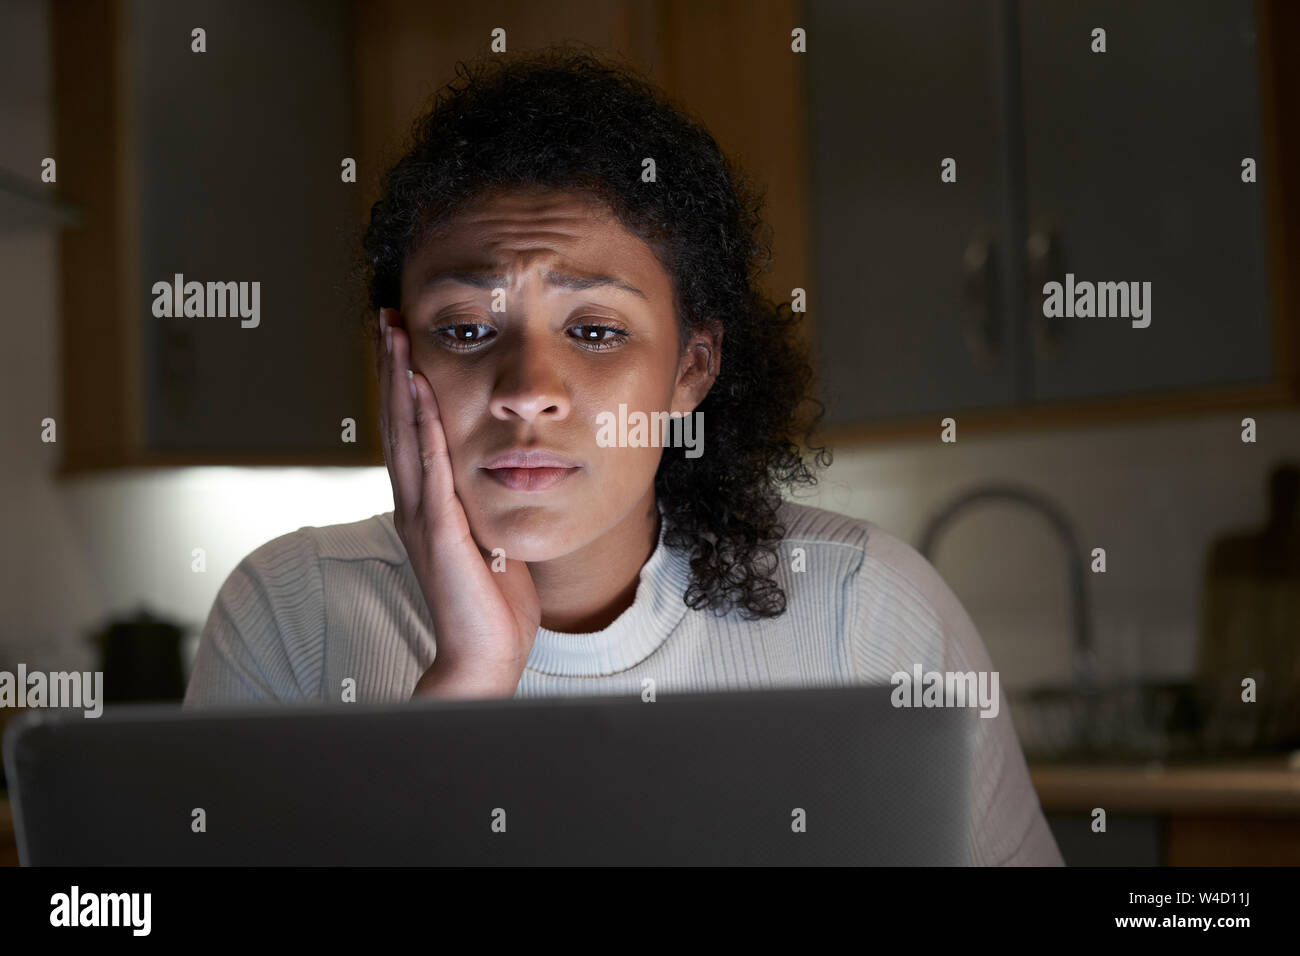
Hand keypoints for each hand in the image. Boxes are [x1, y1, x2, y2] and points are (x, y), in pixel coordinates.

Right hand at [375, 308, 540, 698]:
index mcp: (427, 503)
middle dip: (391, 368)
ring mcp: (423, 516)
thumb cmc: (491, 601)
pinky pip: (432, 469)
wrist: (483, 654)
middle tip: (386, 317)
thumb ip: (483, 501)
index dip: (403, 383)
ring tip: (395, 336)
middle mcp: (415, 503)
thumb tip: (500, 469)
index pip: (410, 430)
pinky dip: (426, 427)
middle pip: (397, 421)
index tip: (402, 338)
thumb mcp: (489, 535)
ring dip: (400, 383)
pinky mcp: (440, 533)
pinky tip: (424, 391)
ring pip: (405, 435)